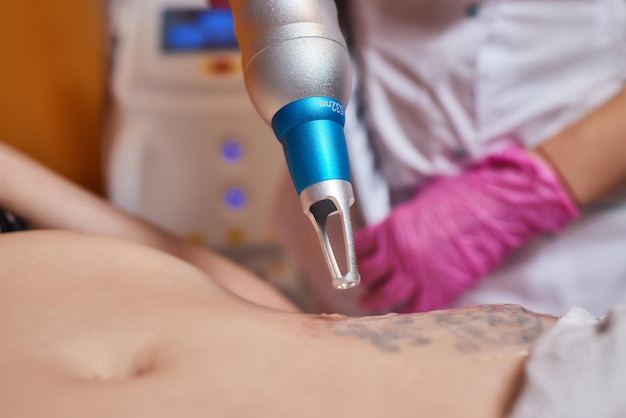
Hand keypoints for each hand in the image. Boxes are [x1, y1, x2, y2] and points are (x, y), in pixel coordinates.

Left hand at [354, 145, 578, 312]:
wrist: (495, 206)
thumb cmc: (462, 195)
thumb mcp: (421, 201)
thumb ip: (402, 220)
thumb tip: (395, 229)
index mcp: (392, 227)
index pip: (359, 245)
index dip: (353, 254)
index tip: (351, 259)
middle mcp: (399, 251)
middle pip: (369, 273)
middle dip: (363, 279)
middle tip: (362, 284)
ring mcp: (418, 272)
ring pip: (386, 295)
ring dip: (375, 301)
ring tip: (370, 304)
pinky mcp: (441, 288)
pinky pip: (416, 309)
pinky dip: (407, 313)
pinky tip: (402, 313)